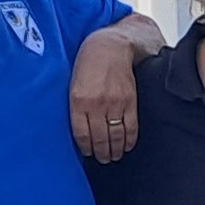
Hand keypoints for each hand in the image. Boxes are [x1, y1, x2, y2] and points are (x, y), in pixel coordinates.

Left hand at [70, 36, 140, 162]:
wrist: (111, 46)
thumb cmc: (89, 61)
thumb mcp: (74, 82)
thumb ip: (76, 105)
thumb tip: (81, 128)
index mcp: (78, 100)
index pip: (82, 134)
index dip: (86, 148)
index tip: (88, 153)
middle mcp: (96, 104)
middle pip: (100, 139)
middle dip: (101, 153)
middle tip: (103, 159)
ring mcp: (115, 104)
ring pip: (116, 136)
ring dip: (115, 150)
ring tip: (114, 156)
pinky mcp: (130, 102)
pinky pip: (131, 128)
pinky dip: (129, 140)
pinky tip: (127, 146)